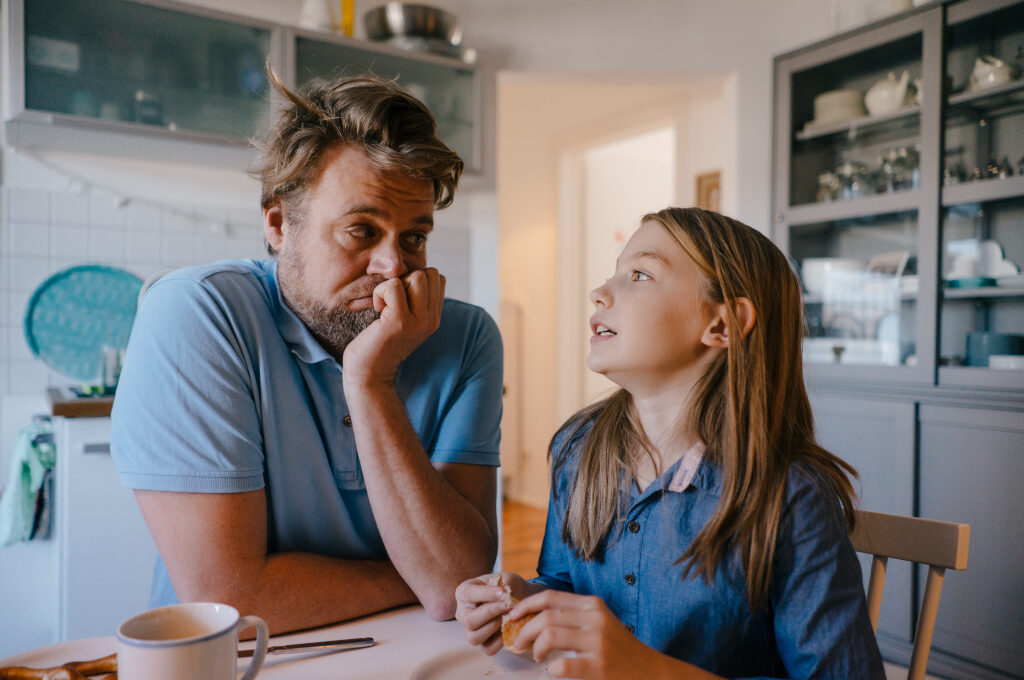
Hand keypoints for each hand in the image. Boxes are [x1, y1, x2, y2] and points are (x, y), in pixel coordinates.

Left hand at [341, 268, 444, 386]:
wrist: (369, 374)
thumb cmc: (379, 343)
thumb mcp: (404, 321)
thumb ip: (414, 301)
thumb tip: (411, 274)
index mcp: (434, 318)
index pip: (438, 278)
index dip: (416, 280)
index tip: (401, 299)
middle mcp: (431, 319)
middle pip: (430, 273)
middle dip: (407, 279)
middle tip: (392, 301)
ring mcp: (418, 320)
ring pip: (417, 276)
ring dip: (394, 285)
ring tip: (385, 305)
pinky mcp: (400, 321)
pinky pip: (394, 286)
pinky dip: (381, 292)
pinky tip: (377, 310)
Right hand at [454, 571, 531, 655]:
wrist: (519, 599)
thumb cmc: (508, 587)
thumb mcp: (507, 579)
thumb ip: (505, 585)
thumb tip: (505, 596)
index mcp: (464, 592)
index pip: (468, 594)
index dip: (486, 594)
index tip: (503, 592)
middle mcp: (463, 613)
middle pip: (469, 620)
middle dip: (490, 612)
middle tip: (508, 605)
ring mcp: (471, 630)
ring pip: (474, 637)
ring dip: (494, 627)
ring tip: (509, 616)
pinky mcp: (483, 644)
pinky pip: (488, 648)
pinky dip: (500, 640)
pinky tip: (509, 627)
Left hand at [509, 590, 674, 679]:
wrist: (649, 671)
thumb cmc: (618, 647)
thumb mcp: (599, 622)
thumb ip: (573, 615)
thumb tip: (533, 615)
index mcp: (592, 605)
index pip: (550, 597)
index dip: (526, 606)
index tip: (512, 617)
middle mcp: (595, 619)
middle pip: (546, 616)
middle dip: (524, 630)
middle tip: (518, 643)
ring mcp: (597, 643)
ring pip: (549, 636)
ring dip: (534, 647)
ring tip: (536, 657)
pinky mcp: (599, 667)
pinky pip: (562, 665)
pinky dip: (551, 668)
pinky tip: (553, 670)